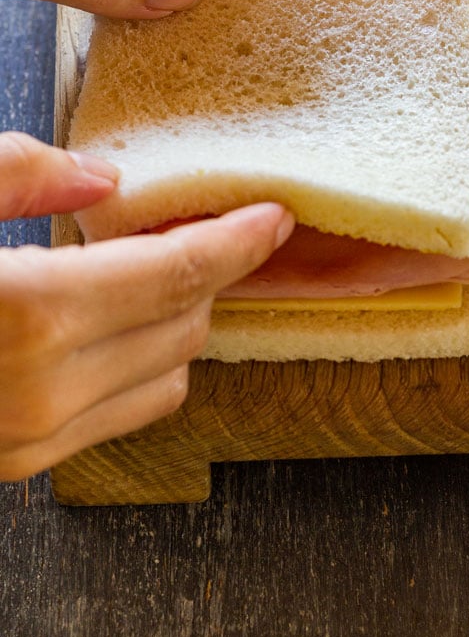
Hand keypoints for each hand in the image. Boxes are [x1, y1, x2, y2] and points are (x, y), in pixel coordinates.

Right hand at [0, 132, 293, 479]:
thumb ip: (17, 174)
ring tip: (156, 267)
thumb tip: (102, 179)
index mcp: (29, 313)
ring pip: (167, 376)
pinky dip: (142, 363)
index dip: (238, 240)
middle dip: (207, 271)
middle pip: (185, 322)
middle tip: (203, 224)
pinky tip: (116, 321)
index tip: (274, 216)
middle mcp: (42, 389)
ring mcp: (30, 437)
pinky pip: (121, 414)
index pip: (179, 273)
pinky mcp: (15, 462)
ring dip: (179, 318)